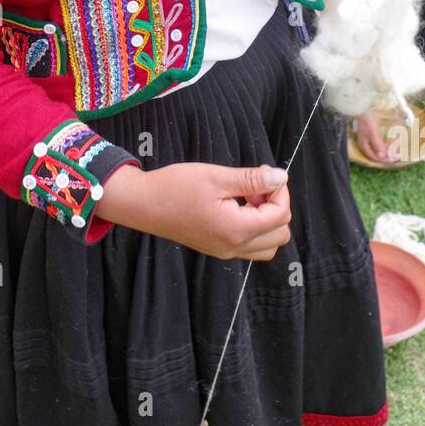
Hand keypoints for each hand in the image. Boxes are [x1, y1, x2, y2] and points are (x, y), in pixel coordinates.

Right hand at [95, 162, 291, 260]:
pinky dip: (254, 229)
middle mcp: (234, 247)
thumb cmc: (175, 187)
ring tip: (247, 198)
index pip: (280, 215)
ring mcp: (226, 252)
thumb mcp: (216, 177)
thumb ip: (252, 179)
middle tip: (255, 186)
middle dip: (276, 206)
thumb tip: (281, 177)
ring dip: (267, 220)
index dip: (279, 191)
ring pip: (268, 245)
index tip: (263, 173)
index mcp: (237, 229)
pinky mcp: (218, 249)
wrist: (143, 204)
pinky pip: (251, 247)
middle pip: (280, 233)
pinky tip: (236, 207)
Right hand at [353, 110, 399, 163]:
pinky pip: (381, 145)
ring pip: (380, 150)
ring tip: (398, 151)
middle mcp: (366, 146)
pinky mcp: (372, 136)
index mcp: (365, 146)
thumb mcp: (372, 132)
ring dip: (389, 152)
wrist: (363, 108)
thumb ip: (377, 144)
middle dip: (389, 156)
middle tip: (399, 155)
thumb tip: (382, 157)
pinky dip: (387, 146)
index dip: (386, 159)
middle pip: (378, 155)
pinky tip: (393, 145)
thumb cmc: (367, 120)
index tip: (396, 158)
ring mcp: (369, 141)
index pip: (376, 158)